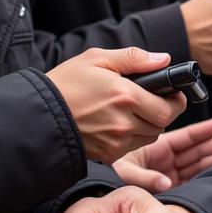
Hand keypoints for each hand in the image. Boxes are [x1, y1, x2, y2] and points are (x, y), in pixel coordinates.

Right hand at [47, 48, 186, 162]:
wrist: (35, 115)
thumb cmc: (65, 83)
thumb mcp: (97, 58)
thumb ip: (134, 58)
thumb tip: (163, 59)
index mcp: (125, 96)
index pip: (169, 108)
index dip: (176, 101)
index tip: (174, 94)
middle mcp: (123, 122)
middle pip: (162, 125)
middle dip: (164, 112)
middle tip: (156, 100)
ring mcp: (115, 142)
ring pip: (149, 137)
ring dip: (150, 125)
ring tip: (136, 110)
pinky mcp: (107, 154)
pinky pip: (132, 147)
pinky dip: (133, 136)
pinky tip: (120, 122)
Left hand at [113, 117, 211, 191]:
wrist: (100, 205)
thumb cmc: (104, 180)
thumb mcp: (120, 173)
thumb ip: (143, 176)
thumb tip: (165, 182)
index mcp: (155, 150)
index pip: (186, 137)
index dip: (206, 130)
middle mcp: (166, 162)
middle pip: (200, 149)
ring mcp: (171, 176)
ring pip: (202, 163)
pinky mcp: (171, 192)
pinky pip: (196, 179)